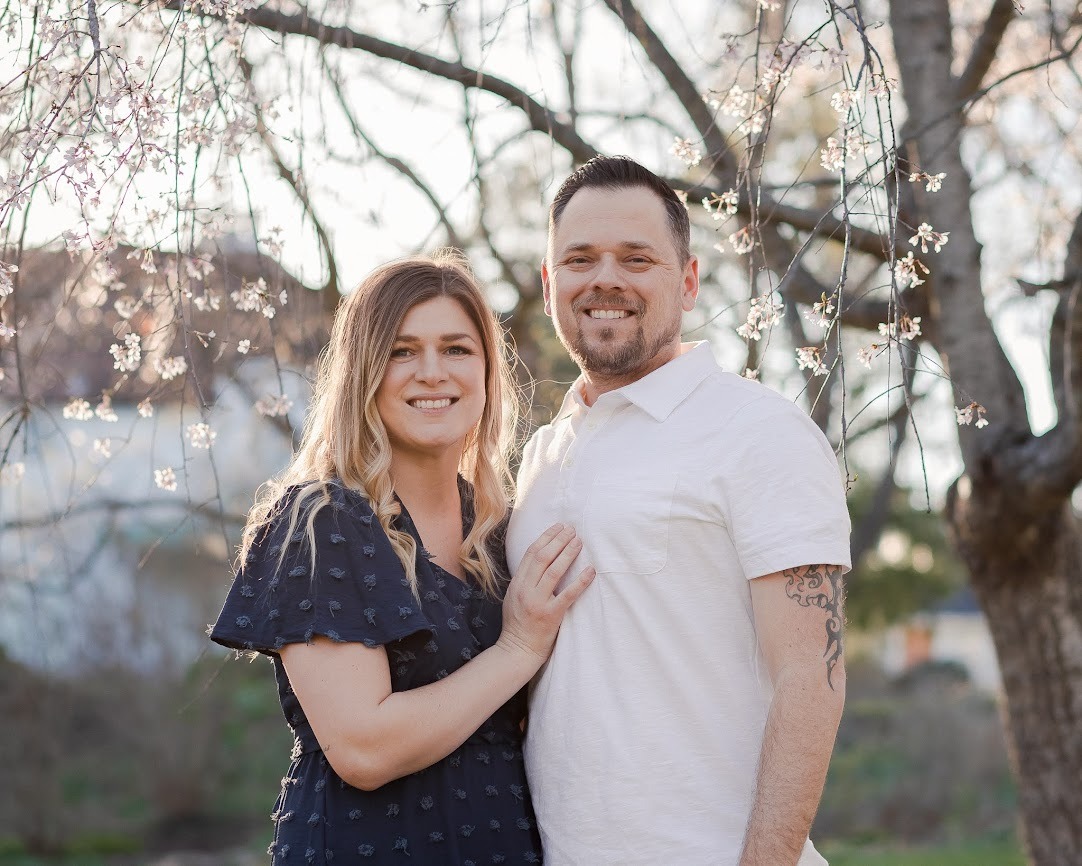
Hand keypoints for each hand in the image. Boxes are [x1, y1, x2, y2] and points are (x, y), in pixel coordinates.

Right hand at [497, 523, 594, 664]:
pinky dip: (580, 581)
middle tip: (572, 530)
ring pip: (554, 571)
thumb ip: (525, 579)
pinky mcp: (551, 615)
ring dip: (568, 553)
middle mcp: (526, 589)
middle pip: (542, 557)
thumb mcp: (514, 596)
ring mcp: (538, 602)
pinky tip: (590, 570)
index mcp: (517, 583)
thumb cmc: (518, 624)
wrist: (517, 650)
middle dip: (558, 540)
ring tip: (579, 542)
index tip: (558, 527)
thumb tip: (540, 559)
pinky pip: (568, 594)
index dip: (546, 537)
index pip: (531, 553)